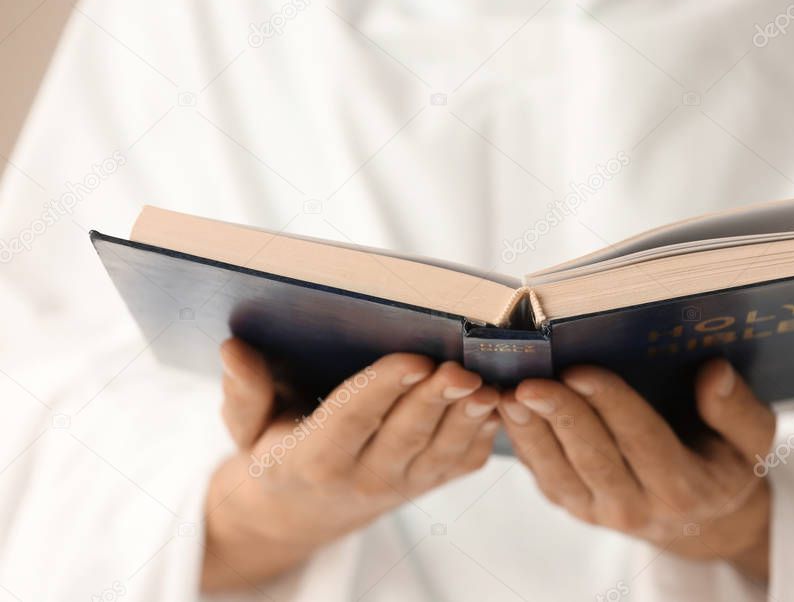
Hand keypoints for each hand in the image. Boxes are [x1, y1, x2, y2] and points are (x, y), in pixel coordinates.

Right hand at [202, 339, 500, 590]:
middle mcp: (361, 478)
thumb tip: (232, 347)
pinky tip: (495, 403)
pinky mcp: (429, 484)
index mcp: (312, 459)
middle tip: (461, 369)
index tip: (411, 357)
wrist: (301, 512)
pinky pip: (461, 463)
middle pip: (404, 436)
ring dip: (467, 418)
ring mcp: (401, 486)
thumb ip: (243, 390)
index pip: (350, 419)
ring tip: (486, 386)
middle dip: (435, 400)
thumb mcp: (246, 427)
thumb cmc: (275, 451)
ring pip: (440, 452)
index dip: (381, 388)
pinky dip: (482, 433)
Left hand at [498, 359, 774, 580]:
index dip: (611, 405)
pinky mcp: (572, 504)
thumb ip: (738, 410)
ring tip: (509, 394)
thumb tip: (713, 372)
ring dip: (530, 431)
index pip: (643, 441)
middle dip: (559, 415)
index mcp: (685, 488)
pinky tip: (508, 408)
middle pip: (593, 456)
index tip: (580, 370)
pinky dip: (522, 441)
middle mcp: (638, 508)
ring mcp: (598, 511)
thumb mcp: (751, 442)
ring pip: (557, 470)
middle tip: (530, 381)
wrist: (701, 518)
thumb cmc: (725, 463)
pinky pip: (542, 474)